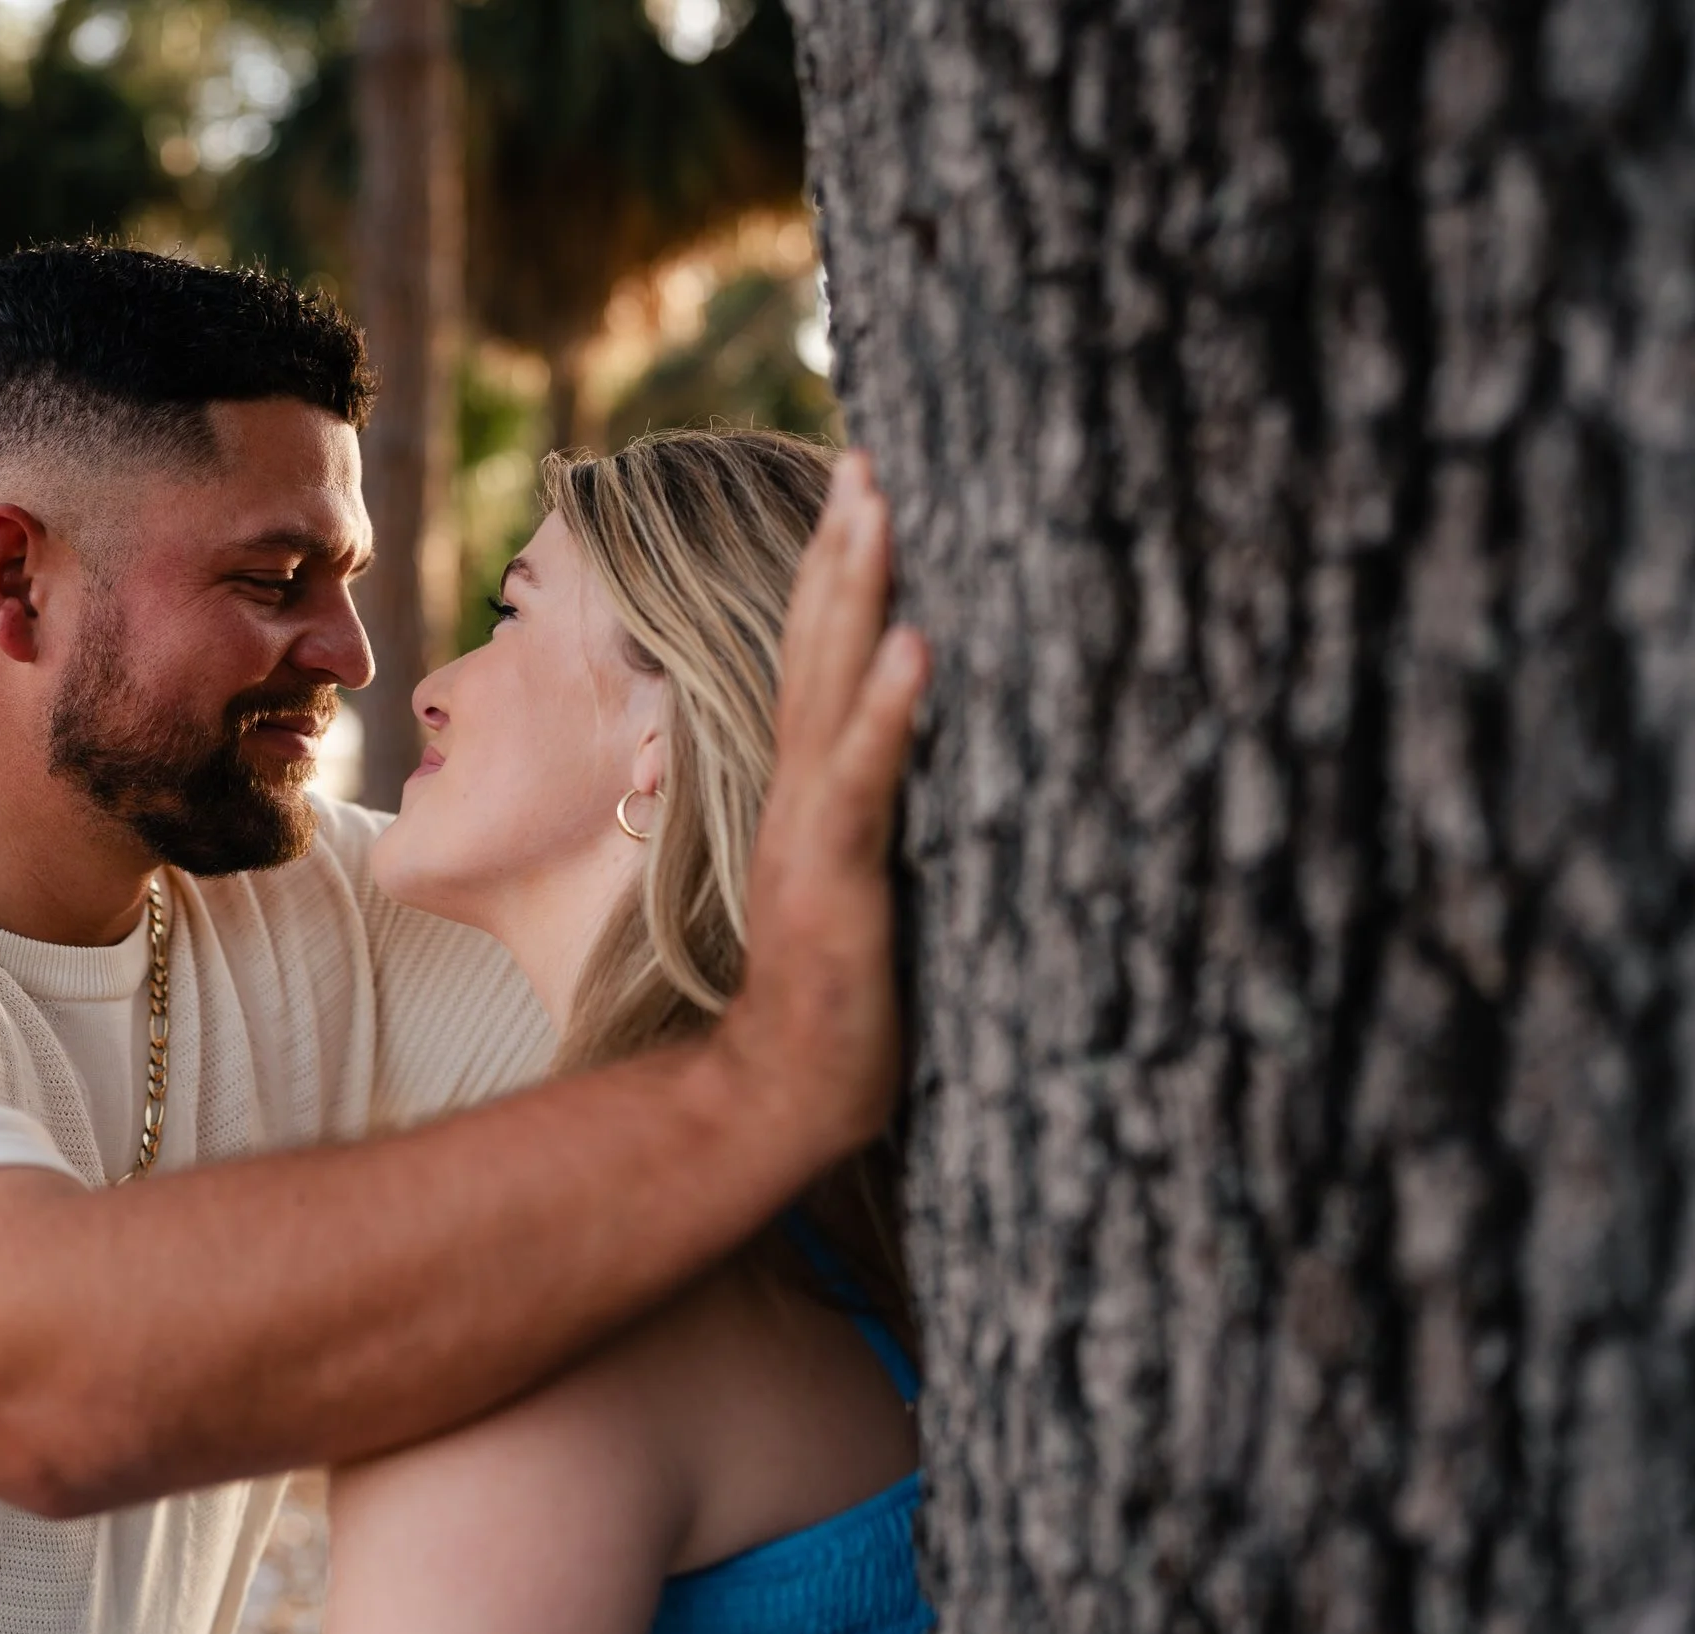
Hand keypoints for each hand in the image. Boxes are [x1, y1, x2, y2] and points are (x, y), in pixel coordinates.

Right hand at [721, 450, 928, 1153]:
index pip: (820, 659)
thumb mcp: (866, 885)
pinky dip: (886, 710)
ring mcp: (812, 830)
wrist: (783, 1094)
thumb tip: (935, 764)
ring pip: (827, 688)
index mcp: (810, 790)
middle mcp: (800, 792)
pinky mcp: (836, 879)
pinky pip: (862, 780)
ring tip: (878, 507)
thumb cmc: (842, 1001)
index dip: (840, 573)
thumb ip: (881, 820)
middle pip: (815, 645)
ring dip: (853, 593)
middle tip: (868, 454)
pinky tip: (915, 645)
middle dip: (843, 546)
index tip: (866, 487)